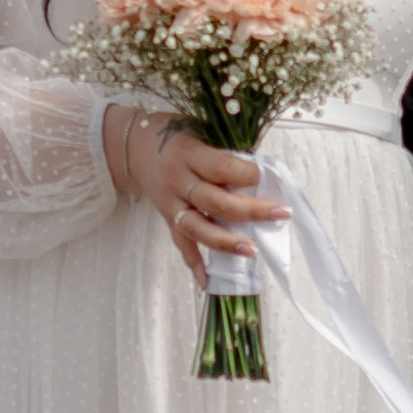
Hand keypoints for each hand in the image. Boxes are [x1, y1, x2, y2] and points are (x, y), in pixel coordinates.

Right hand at [103, 104, 288, 288]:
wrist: (133, 145)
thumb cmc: (174, 134)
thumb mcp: (199, 130)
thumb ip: (224, 151)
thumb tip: (263, 174)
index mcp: (189, 153)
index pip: (221, 167)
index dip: (247, 174)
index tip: (268, 177)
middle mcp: (178, 180)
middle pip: (215, 201)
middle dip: (250, 211)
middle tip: (280, 214)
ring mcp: (171, 202)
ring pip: (198, 227)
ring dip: (226, 242)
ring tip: (251, 251)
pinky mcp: (167, 218)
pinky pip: (180, 243)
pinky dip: (194, 263)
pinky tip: (207, 282)